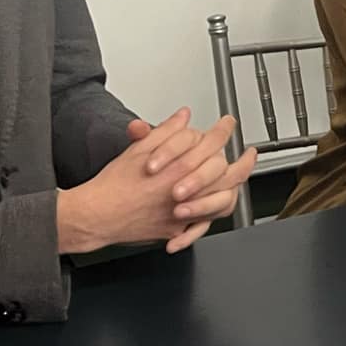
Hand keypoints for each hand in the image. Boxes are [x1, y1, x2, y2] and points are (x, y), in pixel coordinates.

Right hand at [55, 111, 253, 254]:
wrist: (97, 215)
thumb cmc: (113, 185)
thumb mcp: (138, 150)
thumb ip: (165, 132)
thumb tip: (183, 117)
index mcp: (175, 167)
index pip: (209, 143)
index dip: (222, 130)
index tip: (228, 124)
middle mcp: (183, 190)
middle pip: (223, 171)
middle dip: (239, 158)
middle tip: (248, 150)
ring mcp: (182, 212)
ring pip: (221, 198)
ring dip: (236, 185)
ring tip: (244, 179)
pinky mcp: (177, 228)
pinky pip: (205, 222)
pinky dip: (215, 211)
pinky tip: (223, 201)